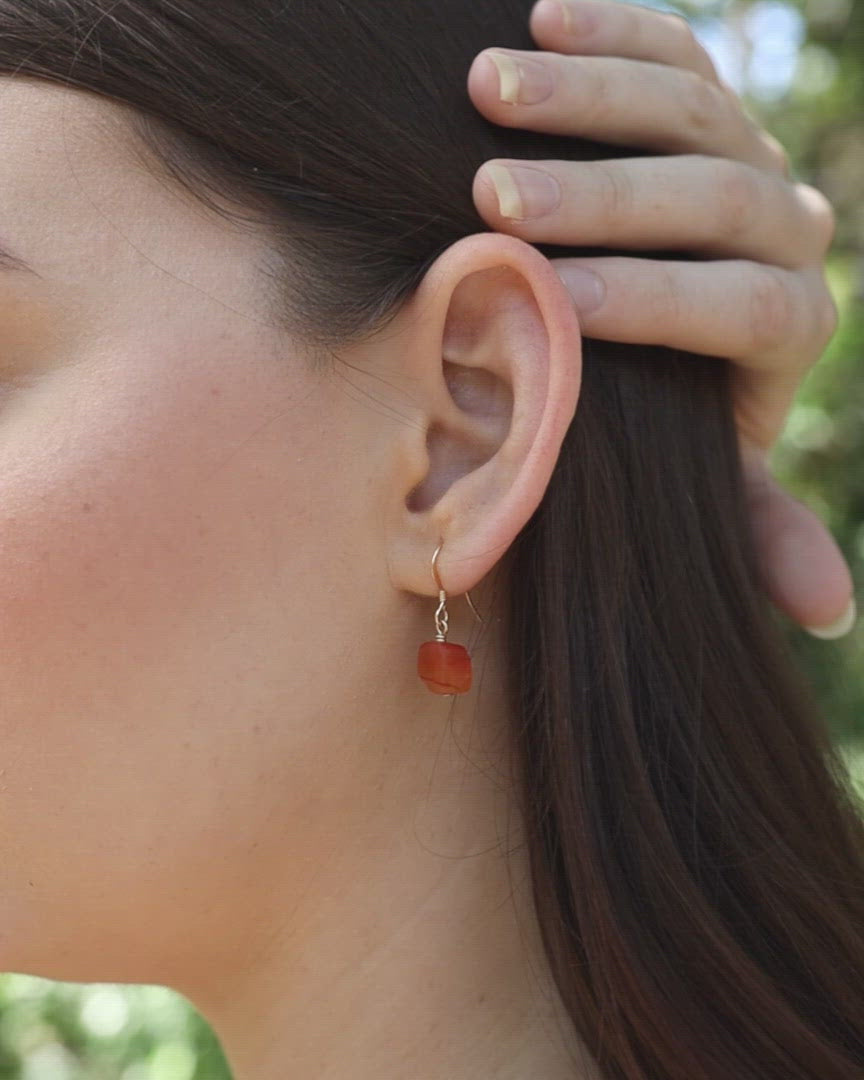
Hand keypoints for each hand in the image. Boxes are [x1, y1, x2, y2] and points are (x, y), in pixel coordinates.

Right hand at [467, 0, 855, 638]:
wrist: (658, 313)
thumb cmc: (668, 407)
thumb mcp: (710, 469)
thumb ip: (759, 522)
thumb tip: (830, 612)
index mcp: (790, 321)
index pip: (735, 300)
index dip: (651, 300)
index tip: (555, 303)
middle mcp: (787, 226)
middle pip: (712, 193)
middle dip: (601, 194)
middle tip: (496, 192)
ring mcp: (749, 151)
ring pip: (688, 105)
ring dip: (584, 93)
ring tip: (481, 89)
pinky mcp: (710, 102)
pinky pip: (668, 49)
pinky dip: (605, 31)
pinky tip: (529, 23)